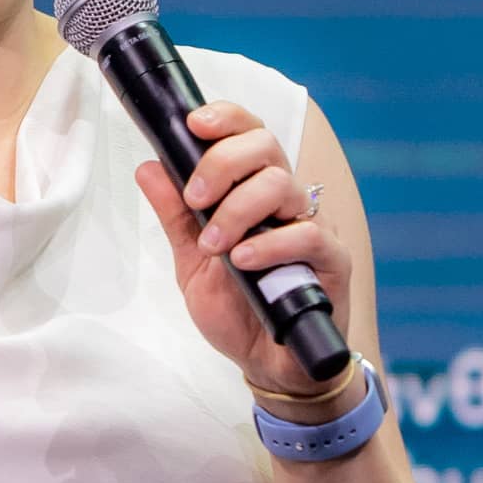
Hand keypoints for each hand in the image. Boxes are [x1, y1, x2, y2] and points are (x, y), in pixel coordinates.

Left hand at [132, 100, 353, 398]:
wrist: (267, 364)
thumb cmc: (238, 309)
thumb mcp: (192, 261)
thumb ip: (175, 216)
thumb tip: (149, 168)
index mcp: (254, 191)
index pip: (249, 134)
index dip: (226, 119)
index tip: (194, 124)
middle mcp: (286, 201)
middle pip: (265, 146)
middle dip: (222, 163)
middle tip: (196, 199)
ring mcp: (311, 227)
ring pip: (281, 185)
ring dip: (238, 210)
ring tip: (216, 246)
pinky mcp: (332, 261)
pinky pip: (308, 235)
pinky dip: (269, 244)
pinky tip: (244, 260)